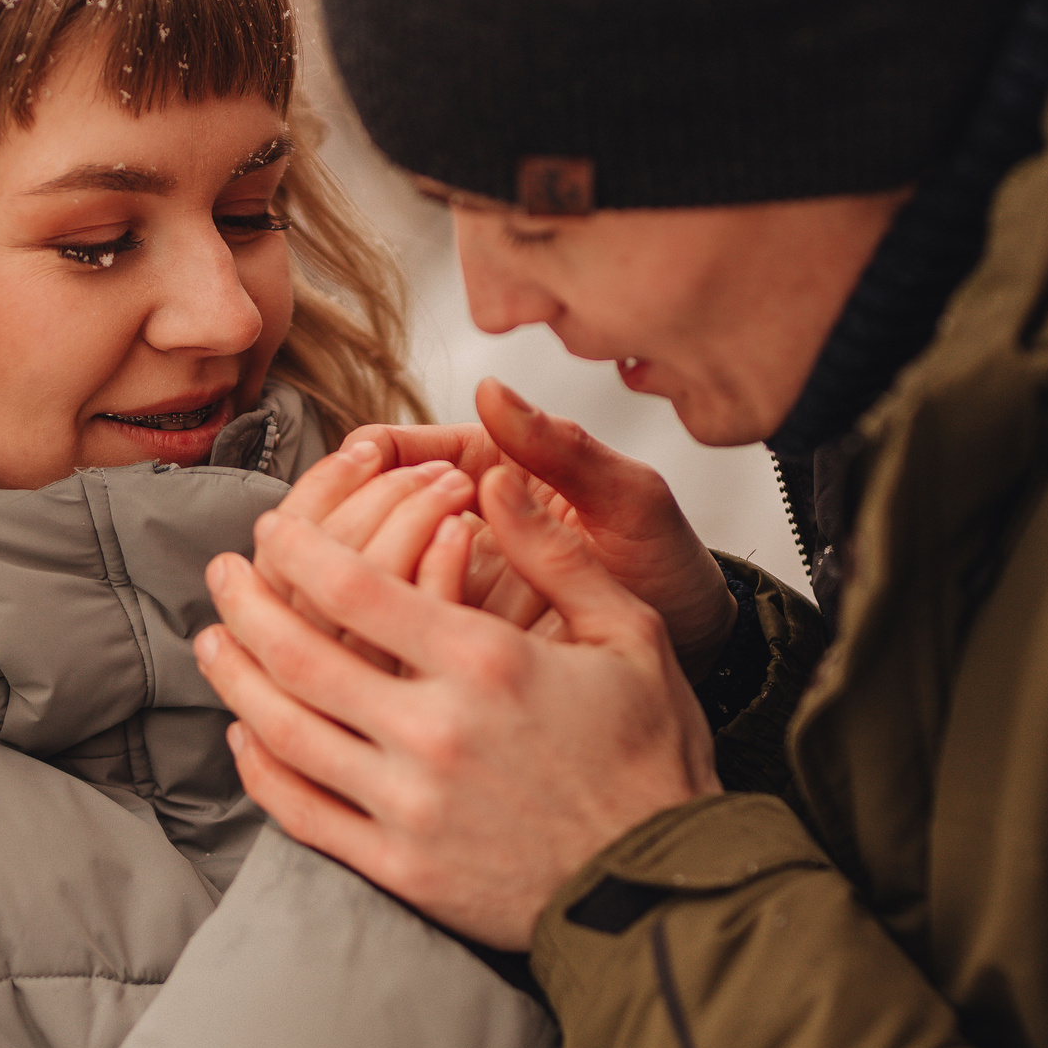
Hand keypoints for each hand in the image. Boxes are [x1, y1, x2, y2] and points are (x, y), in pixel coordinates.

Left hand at [196, 465, 720, 948]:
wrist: (662, 890)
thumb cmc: (653, 756)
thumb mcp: (628, 632)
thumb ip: (552, 551)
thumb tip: (494, 477)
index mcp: (485, 662)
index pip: (354, 586)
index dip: (296, 549)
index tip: (271, 530)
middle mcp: (434, 730)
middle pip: (299, 652)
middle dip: (245, 603)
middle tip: (220, 576)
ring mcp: (409, 805)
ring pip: (285, 731)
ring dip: (235, 679)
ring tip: (211, 643)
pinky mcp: (401, 868)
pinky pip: (304, 813)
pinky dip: (261, 769)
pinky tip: (246, 736)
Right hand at [309, 379, 735, 675]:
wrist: (699, 656)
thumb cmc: (669, 566)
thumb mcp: (628, 498)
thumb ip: (562, 448)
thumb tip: (494, 391)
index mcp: (479, 474)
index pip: (382, 453)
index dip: (364, 456)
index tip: (374, 463)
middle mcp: (447, 534)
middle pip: (349, 518)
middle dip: (364, 508)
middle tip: (428, 505)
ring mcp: (443, 596)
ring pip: (356, 581)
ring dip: (378, 560)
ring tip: (453, 544)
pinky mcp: (449, 654)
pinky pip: (392, 638)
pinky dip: (403, 617)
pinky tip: (447, 608)